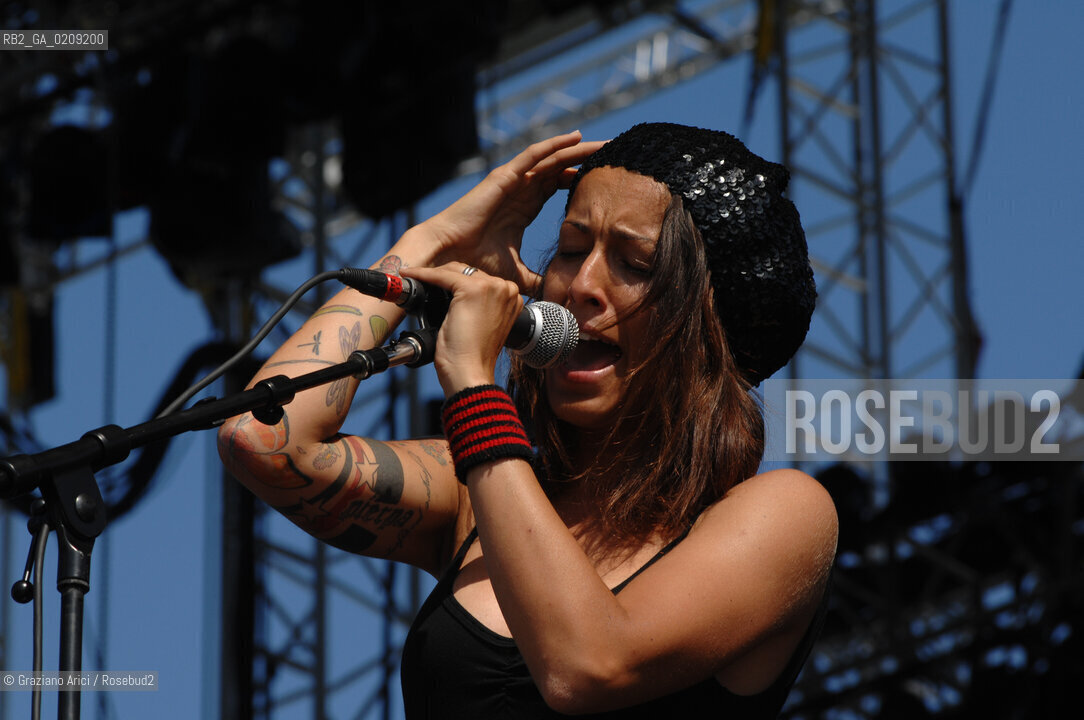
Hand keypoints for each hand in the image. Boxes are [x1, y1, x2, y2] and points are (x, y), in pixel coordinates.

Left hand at [402, 263, 523, 394]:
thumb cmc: (472, 356)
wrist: (469, 371)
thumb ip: (479, 307)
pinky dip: (423, 274)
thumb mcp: (482, 325)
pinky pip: (442, 275)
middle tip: (421, 279)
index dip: (455, 281)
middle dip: (443, 276)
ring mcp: (492, 287)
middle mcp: (507, 289)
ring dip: (432, 274)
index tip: (436, 283)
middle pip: (468, 271)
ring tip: (414, 277)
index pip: (479, 279)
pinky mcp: (473, 289)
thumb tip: (454, 295)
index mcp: (513, 298)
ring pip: (454, 270)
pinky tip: (410, 275)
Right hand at [417, 131, 604, 295]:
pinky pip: (533, 156)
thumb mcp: (516, 274)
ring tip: (605, 144)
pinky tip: (576, 138)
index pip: (560, 186)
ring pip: (552, 158)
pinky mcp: (504, 177)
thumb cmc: (474, 264)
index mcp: (525, 206)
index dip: (582, 180)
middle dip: (588, 160)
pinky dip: (554, 145)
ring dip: (579, 149)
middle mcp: (521, 189)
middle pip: (561, 167)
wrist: (447, 257)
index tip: (607, 180)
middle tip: (616, 154)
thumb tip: (556, 296)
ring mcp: (513, 181)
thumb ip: (537, 281)